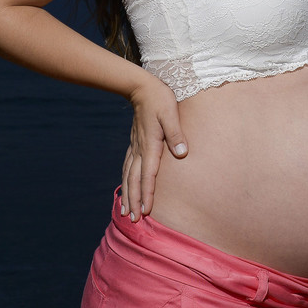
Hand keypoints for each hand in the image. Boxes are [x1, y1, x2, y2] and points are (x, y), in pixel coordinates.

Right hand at [121, 75, 187, 221]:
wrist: (141, 87)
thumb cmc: (160, 99)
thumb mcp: (171, 114)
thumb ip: (176, 134)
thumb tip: (182, 154)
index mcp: (150, 145)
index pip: (148, 175)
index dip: (147, 194)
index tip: (145, 212)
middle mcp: (140, 149)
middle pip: (134, 180)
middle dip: (134, 201)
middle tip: (133, 221)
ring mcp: (135, 146)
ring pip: (128, 175)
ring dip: (127, 194)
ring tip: (124, 211)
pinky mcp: (134, 143)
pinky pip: (127, 166)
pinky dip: (125, 180)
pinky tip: (125, 186)